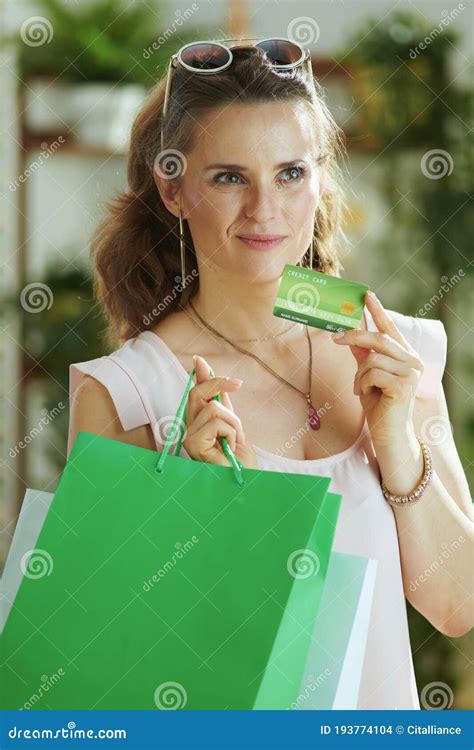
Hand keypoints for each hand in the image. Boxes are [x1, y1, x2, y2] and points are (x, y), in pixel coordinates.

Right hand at [183, 354, 257, 468]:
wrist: (245, 480)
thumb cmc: (240, 459)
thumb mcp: (234, 424)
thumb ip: (224, 404)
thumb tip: (216, 381)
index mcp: (199, 423)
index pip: (196, 393)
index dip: (198, 375)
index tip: (199, 360)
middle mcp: (190, 428)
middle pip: (198, 393)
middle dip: (220, 384)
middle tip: (238, 384)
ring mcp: (189, 436)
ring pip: (214, 408)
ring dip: (234, 422)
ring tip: (235, 440)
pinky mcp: (193, 444)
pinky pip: (217, 422)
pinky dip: (231, 432)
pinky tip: (230, 447)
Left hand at [332, 290, 423, 446]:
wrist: (388, 434)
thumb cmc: (379, 405)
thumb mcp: (367, 375)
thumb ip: (363, 355)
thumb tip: (349, 333)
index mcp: (406, 355)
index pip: (390, 328)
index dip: (378, 310)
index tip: (366, 294)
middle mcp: (413, 361)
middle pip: (379, 338)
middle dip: (355, 336)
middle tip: (335, 337)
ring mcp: (411, 373)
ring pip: (372, 359)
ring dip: (359, 375)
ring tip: (361, 389)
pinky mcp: (404, 385)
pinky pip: (372, 374)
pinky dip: (362, 384)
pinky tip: (368, 396)